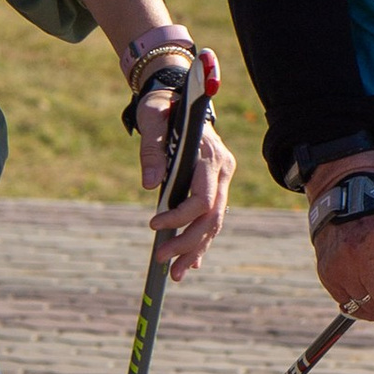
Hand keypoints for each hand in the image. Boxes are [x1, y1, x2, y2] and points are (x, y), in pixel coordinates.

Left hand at [134, 81, 235, 279]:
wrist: (178, 100)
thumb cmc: (162, 109)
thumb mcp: (153, 122)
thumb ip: (152, 150)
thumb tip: (150, 184)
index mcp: (211, 156)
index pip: (203, 198)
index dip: (180, 217)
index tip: (153, 224)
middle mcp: (223, 171)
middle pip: (212, 217)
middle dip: (188, 243)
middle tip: (162, 261)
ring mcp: (222, 180)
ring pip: (214, 223)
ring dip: (195, 250)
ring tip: (174, 273)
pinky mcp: (215, 186)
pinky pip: (211, 219)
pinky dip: (200, 242)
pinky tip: (190, 262)